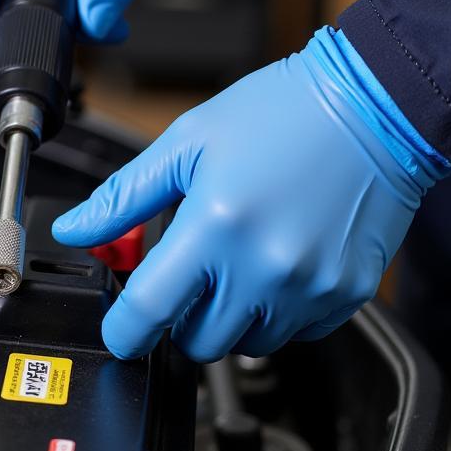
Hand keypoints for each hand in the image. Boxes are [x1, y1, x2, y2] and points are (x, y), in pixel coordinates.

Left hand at [52, 29, 438, 360]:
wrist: (374, 106)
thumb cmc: (281, 113)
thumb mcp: (187, 142)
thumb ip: (124, 197)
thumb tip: (75, 231)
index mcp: (215, 226)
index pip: (150, 312)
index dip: (124, 332)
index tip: (121, 331)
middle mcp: (264, 267)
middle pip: (197, 342)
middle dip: (179, 319)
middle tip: (190, 275)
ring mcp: (310, 287)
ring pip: (247, 344)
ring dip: (230, 318)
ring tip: (239, 262)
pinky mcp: (346, 295)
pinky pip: (295, 333)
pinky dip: (276, 312)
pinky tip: (278, 264)